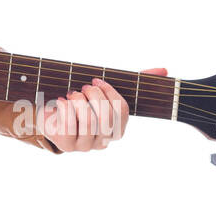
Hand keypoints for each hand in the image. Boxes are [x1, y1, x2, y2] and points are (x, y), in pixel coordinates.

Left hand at [41, 67, 168, 151]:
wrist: (51, 114)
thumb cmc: (82, 101)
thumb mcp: (105, 90)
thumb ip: (135, 81)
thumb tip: (164, 70)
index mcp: (117, 130)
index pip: (122, 110)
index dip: (109, 92)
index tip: (97, 79)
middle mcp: (103, 141)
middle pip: (106, 117)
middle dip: (94, 95)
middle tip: (84, 86)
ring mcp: (85, 145)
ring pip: (88, 121)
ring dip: (78, 100)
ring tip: (72, 94)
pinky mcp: (66, 144)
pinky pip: (68, 124)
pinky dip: (64, 107)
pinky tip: (61, 101)